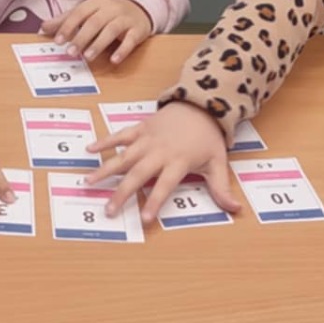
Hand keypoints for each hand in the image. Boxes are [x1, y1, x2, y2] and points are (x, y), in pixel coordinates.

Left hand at [41, 0, 153, 63]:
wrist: (139, 8)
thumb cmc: (107, 13)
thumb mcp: (87, 12)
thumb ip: (66, 20)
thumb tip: (43, 28)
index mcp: (95, 3)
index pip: (79, 13)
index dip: (68, 26)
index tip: (58, 40)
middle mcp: (110, 9)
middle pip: (94, 22)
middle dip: (81, 37)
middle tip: (70, 52)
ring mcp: (125, 19)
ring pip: (111, 30)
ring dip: (98, 44)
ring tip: (88, 57)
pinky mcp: (137, 30)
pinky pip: (130, 40)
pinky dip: (122, 50)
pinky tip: (114, 60)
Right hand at [86, 101, 240, 224]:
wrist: (202, 103)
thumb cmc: (209, 136)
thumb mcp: (218, 162)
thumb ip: (222, 188)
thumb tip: (235, 209)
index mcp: (178, 162)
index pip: (164, 186)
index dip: (155, 202)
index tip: (144, 219)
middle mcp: (159, 152)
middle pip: (138, 175)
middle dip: (122, 193)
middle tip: (108, 210)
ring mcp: (148, 139)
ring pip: (123, 156)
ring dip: (105, 170)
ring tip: (88, 183)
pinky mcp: (141, 128)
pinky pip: (120, 135)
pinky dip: (105, 141)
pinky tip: (89, 149)